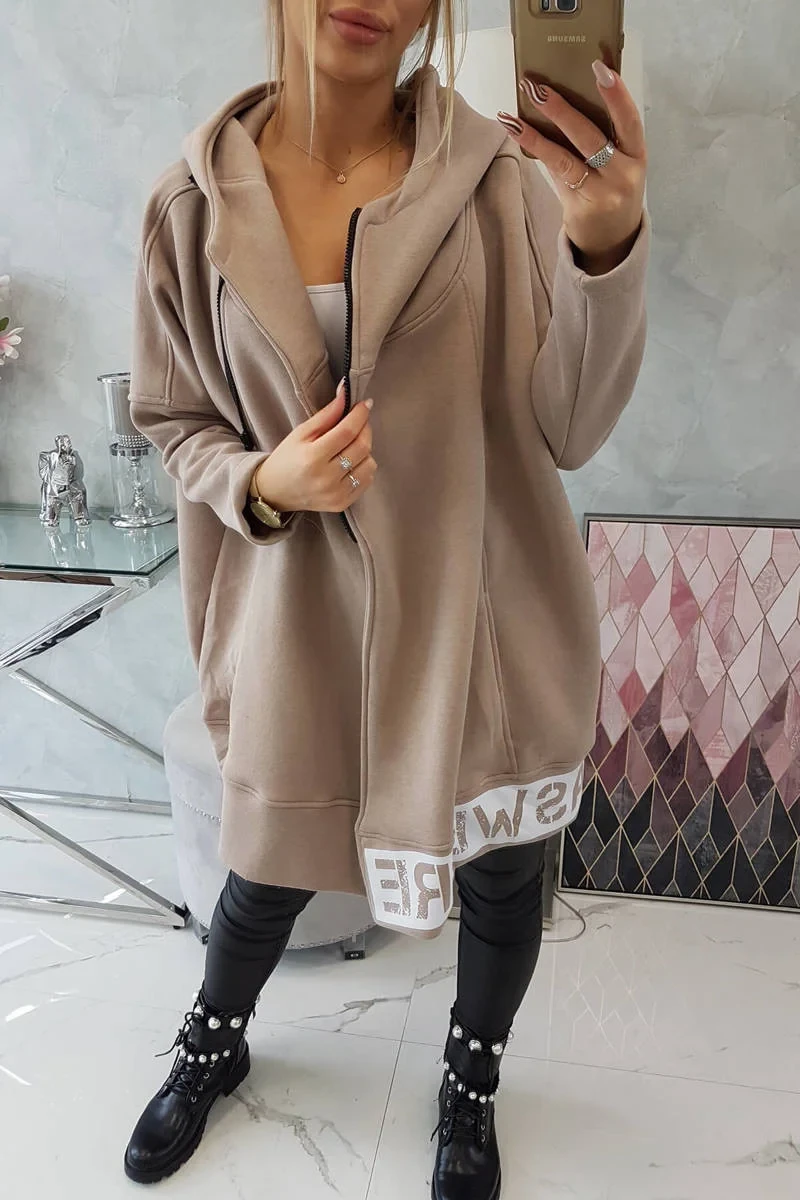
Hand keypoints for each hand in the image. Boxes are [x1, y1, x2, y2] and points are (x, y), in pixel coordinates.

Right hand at [252, 380, 376, 513]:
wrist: (274, 492)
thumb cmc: (286, 459)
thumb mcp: (300, 433)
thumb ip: (326, 414)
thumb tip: (345, 393)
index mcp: (312, 458)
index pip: (347, 431)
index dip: (360, 414)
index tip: (365, 404)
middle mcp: (326, 478)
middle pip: (362, 447)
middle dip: (365, 428)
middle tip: (359, 421)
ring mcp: (336, 494)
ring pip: (369, 464)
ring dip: (365, 449)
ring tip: (352, 444)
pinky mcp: (342, 504)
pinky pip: (367, 480)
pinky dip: (364, 467)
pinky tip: (351, 462)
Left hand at [497, 62, 646, 271]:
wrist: (613, 244)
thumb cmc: (613, 195)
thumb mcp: (619, 166)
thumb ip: (599, 138)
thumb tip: (562, 102)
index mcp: (637, 156)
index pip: (630, 120)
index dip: (617, 95)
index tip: (600, 68)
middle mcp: (624, 174)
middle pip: (592, 136)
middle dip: (563, 110)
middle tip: (538, 88)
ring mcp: (603, 193)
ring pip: (568, 156)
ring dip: (540, 130)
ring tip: (517, 111)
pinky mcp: (581, 207)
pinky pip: (556, 173)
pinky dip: (536, 149)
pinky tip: (517, 132)